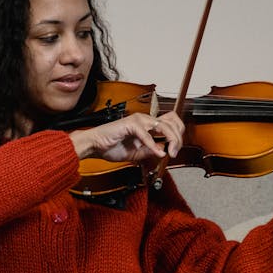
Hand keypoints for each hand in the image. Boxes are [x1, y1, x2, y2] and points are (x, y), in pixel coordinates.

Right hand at [69, 111, 184, 161]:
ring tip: (169, 153)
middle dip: (178, 139)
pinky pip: (146, 134)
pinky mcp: (130, 124)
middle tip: (174, 152)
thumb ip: (151, 151)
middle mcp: (145, 120)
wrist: (95, 146)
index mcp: (147, 125)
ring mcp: (138, 120)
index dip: (178, 135)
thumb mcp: (138, 153)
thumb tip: (165, 151)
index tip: (175, 149)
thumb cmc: (111, 147)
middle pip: (172, 123)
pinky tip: (157, 153)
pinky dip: (153, 145)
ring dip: (170, 140)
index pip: (171, 122)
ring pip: (163, 126)